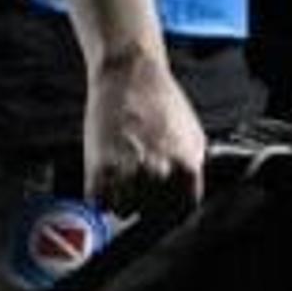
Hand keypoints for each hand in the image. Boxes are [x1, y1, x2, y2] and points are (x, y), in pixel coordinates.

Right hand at [82, 50, 205, 218]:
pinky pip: (99, 202)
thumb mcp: (193, 138)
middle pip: (152, 213)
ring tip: (124, 175)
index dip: (170, 208)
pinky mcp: (98, 169)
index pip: (181, 211)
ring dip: (122, 199)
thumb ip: (190, 172)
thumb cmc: (161, 104)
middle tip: (141, 181)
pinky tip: (107, 175)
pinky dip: (100, 194)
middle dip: (147, 202)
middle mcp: (159, 174)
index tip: (163, 203)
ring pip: (124, 210)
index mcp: (187, 168)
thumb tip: (184, 198)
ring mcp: (128, 173)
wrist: (129, 77)